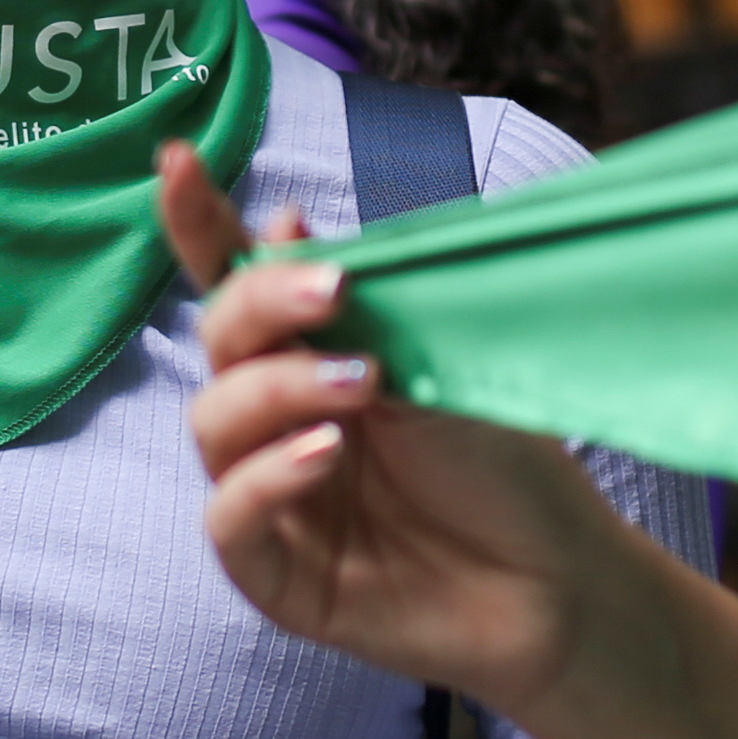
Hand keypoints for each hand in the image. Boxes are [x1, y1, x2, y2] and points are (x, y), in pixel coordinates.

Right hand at [158, 142, 631, 711]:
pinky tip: (321, 457)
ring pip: (213, 426)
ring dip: (274, 392)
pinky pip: (228, 521)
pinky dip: (263, 479)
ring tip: (358, 389)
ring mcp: (273, 498)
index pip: (239, 288)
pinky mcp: (277, 577)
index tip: (175, 160)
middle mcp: (280, 423)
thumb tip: (282, 223)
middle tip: (330, 295)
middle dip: (260, 306)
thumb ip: (359, 306)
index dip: (198, 226)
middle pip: (219, 345)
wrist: (562, 578)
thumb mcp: (435, 362)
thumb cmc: (506, 466)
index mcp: (316, 361)